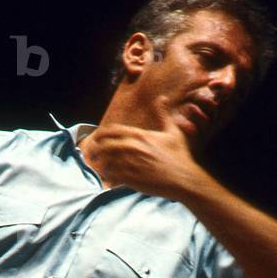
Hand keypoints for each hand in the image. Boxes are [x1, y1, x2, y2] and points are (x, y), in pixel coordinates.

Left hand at [83, 95, 198, 197]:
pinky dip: (106, 176)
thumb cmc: (180, 156)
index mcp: (139, 135)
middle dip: (95, 149)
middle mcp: (132, 147)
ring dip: (99, 163)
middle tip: (92, 154)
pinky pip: (111, 175)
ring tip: (97, 166)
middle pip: (104, 145)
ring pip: (105, 160)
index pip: (111, 131)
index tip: (96, 139)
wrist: (185, 179)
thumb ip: (163, 115)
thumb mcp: (172, 131)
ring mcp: (131, 163)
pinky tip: (106, 177)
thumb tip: (162, 98)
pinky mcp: (131, 178)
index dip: (100, 135)